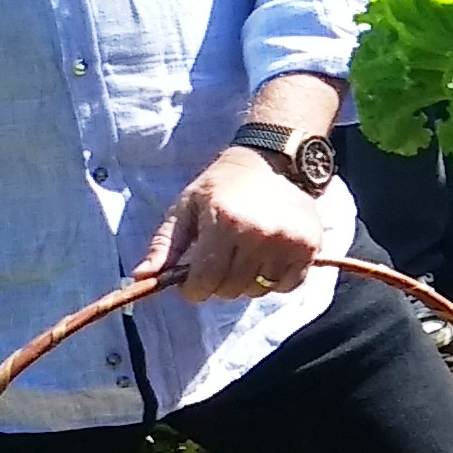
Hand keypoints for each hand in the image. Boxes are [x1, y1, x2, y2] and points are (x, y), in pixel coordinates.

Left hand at [137, 148, 324, 300]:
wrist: (270, 163)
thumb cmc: (220, 187)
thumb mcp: (186, 208)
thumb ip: (164, 244)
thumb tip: (142, 277)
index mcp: (223, 221)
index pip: (204, 281)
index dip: (193, 289)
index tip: (193, 281)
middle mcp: (258, 232)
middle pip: (231, 289)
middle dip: (219, 284)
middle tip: (220, 262)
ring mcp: (287, 240)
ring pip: (258, 290)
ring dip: (247, 282)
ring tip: (244, 256)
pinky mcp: (309, 246)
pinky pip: (287, 286)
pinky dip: (275, 281)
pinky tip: (267, 259)